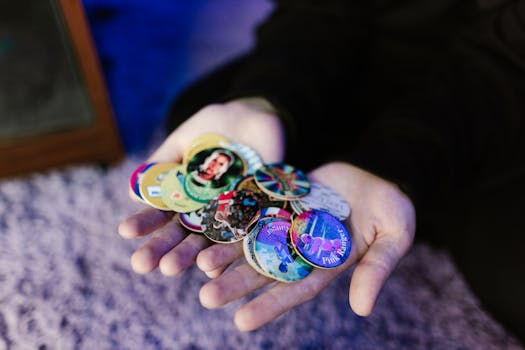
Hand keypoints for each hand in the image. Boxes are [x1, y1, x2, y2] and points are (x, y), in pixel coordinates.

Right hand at [118, 98, 284, 274]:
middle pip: (181, 233)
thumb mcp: (183, 140)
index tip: (125, 230)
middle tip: (140, 264)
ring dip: (189, 255)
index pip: (160, 213)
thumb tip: (134, 195)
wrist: (255, 116)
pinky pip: (243, 235)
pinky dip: (228, 252)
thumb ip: (163, 164)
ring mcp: (230, 214)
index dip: (143, 222)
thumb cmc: (214, 128)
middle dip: (161, 248)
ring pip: (208, 240)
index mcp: (183, 195)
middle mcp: (204, 211)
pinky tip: (211, 267)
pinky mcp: (257, 213)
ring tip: (169, 268)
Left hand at [196, 161, 415, 330]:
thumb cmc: (391, 207)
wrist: (378, 171)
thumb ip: (377, 268)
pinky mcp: (279, 198)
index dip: (270, 305)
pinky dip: (233, 217)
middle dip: (236, 283)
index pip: (295, 289)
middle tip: (206, 297)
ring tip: (199, 264)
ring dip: (226, 253)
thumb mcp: (393, 236)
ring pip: (252, 241)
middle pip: (264, 269)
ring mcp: (288, 223)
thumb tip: (362, 308)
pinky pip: (252, 208)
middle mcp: (301, 248)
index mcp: (326, 264)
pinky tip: (209, 225)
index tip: (241, 322)